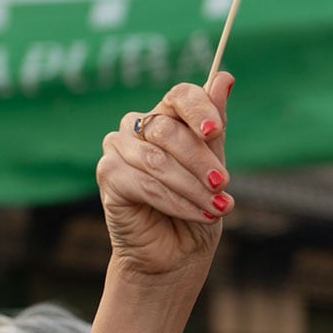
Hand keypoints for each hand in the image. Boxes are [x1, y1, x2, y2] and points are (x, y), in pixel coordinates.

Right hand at [95, 73, 234, 281]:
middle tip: (223, 184)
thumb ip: (215, 126)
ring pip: (158, 160)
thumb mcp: (214, 167)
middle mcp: (138, 127)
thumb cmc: (196, 207)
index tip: (216, 130)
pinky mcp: (107, 175)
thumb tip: (224, 77)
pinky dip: (176, 201)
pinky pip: (143, 183)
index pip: (180, 96)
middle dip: (201, 160)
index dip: (199, 108)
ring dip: (193, 187)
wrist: (176, 254)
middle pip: (168, 129)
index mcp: (166, 117)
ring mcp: (118, 149)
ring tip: (219, 207)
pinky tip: (199, 214)